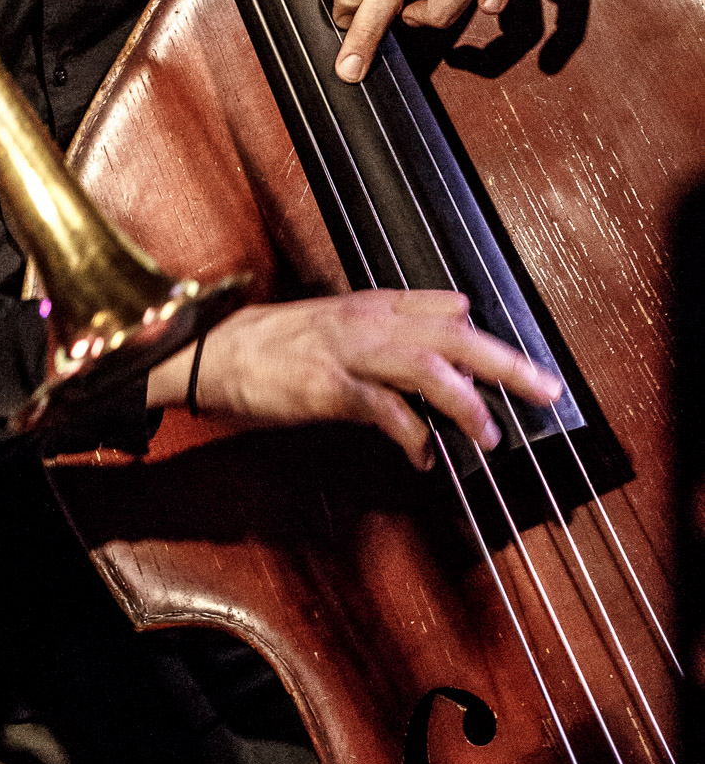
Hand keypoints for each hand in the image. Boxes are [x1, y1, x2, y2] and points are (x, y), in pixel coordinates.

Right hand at [147, 289, 560, 469]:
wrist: (215, 349)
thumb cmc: (278, 344)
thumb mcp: (340, 322)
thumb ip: (393, 324)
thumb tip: (453, 319)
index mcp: (374, 306)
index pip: (448, 310)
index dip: (493, 338)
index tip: (530, 367)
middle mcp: (368, 321)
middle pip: (452, 334)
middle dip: (505, 362)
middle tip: (547, 390)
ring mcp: (348, 352)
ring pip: (425, 365)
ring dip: (465, 401)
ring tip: (490, 434)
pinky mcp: (326, 386)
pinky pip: (382, 409)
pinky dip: (411, 435)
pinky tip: (424, 458)